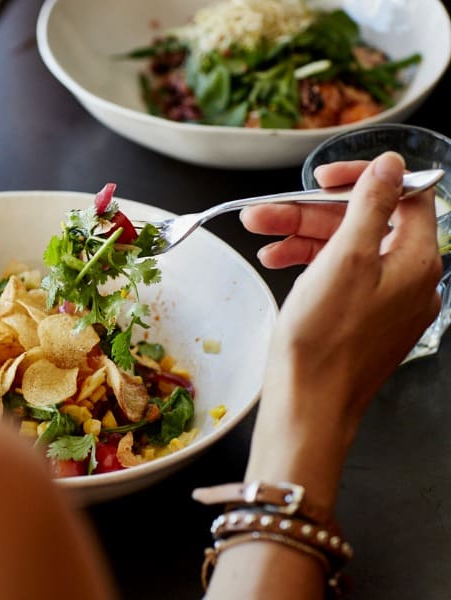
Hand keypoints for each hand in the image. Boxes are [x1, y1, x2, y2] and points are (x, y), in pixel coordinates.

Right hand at [244, 152, 441, 512]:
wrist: (308, 404)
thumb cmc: (323, 341)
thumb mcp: (344, 260)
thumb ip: (371, 206)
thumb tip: (391, 165)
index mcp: (416, 261)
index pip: (402, 197)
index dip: (360, 179)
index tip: (322, 178)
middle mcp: (409, 280)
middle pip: (364, 224)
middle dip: (311, 213)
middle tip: (265, 212)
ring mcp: (386, 302)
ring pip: (346, 251)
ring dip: (301, 237)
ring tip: (260, 237)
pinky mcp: (363, 320)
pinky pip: (341, 278)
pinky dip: (309, 265)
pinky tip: (277, 261)